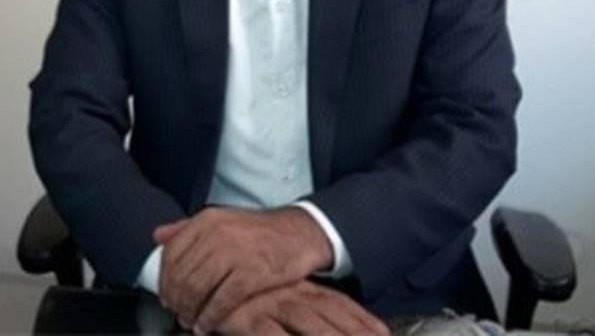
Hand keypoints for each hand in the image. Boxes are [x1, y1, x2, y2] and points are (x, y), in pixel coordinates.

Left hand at [154, 206, 332, 332]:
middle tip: (176, 313)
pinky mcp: (252, 274)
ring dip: (190, 312)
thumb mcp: (223, 219)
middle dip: (175, 300)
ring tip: (190, 321)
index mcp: (208, 220)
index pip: (171, 253)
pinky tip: (206, 326)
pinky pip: (221, 302)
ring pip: (197, 290)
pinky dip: (210, 318)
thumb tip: (158, 235)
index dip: (164, 280)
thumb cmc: (259, 231)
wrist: (300, 233)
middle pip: (182, 275)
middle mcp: (218, 234)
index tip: (165, 295)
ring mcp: (235, 253)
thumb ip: (188, 227)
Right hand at [217, 280, 388, 335]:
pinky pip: (271, 334)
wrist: (210, 265)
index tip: (384, 334)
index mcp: (302, 290)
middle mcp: (293, 295)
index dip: (361, 320)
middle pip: (332, 315)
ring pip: (309, 323)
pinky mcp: (250, 317)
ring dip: (331, 334)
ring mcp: (273, 304)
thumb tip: (329, 317)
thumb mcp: (278, 293)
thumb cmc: (245, 287)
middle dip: (355, 331)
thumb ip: (303, 302)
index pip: (339, 305)